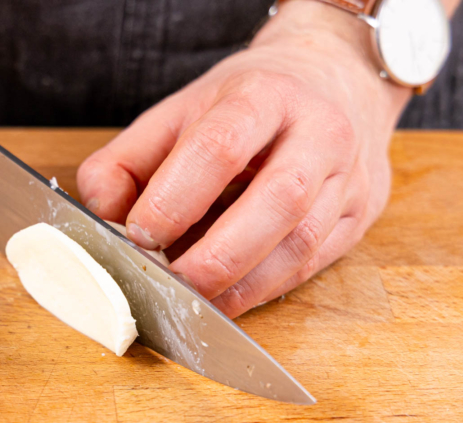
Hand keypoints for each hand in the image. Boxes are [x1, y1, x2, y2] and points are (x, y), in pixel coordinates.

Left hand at [77, 0, 411, 317]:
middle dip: (217, 256)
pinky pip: (312, 265)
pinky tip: (228, 299)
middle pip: (279, 201)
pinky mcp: (359, 215)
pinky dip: (264, 290)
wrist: (333, 79)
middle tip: (170, 283)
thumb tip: (103, 216)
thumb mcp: (179, 111)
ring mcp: (348, 177)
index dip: (175, 198)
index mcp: (264, 95)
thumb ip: (126, 160)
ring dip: (242, 287)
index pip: (221, 146)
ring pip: (302, 244)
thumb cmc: (246, 102)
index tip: (139, 235)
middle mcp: (319, 132)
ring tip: (194, 304)